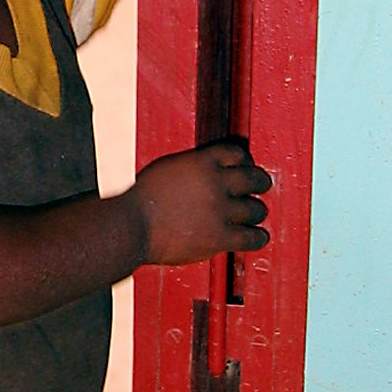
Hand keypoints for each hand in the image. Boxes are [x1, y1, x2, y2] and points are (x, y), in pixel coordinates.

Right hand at [132, 141, 271, 266]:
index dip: (245, 161)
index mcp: (202, 162)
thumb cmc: (140, 200)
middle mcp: (216, 183)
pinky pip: (252, 237)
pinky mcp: (219, 236)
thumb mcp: (166, 170)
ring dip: (255, 212)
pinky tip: (256, 236)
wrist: (131, 226)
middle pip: (255, 179)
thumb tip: (204, 174)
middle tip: (259, 187)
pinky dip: (257, 237)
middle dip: (259, 183)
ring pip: (256, 209)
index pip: (238, 154)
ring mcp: (220, 210)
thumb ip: (191, 170)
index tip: (244, 168)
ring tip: (252, 215)